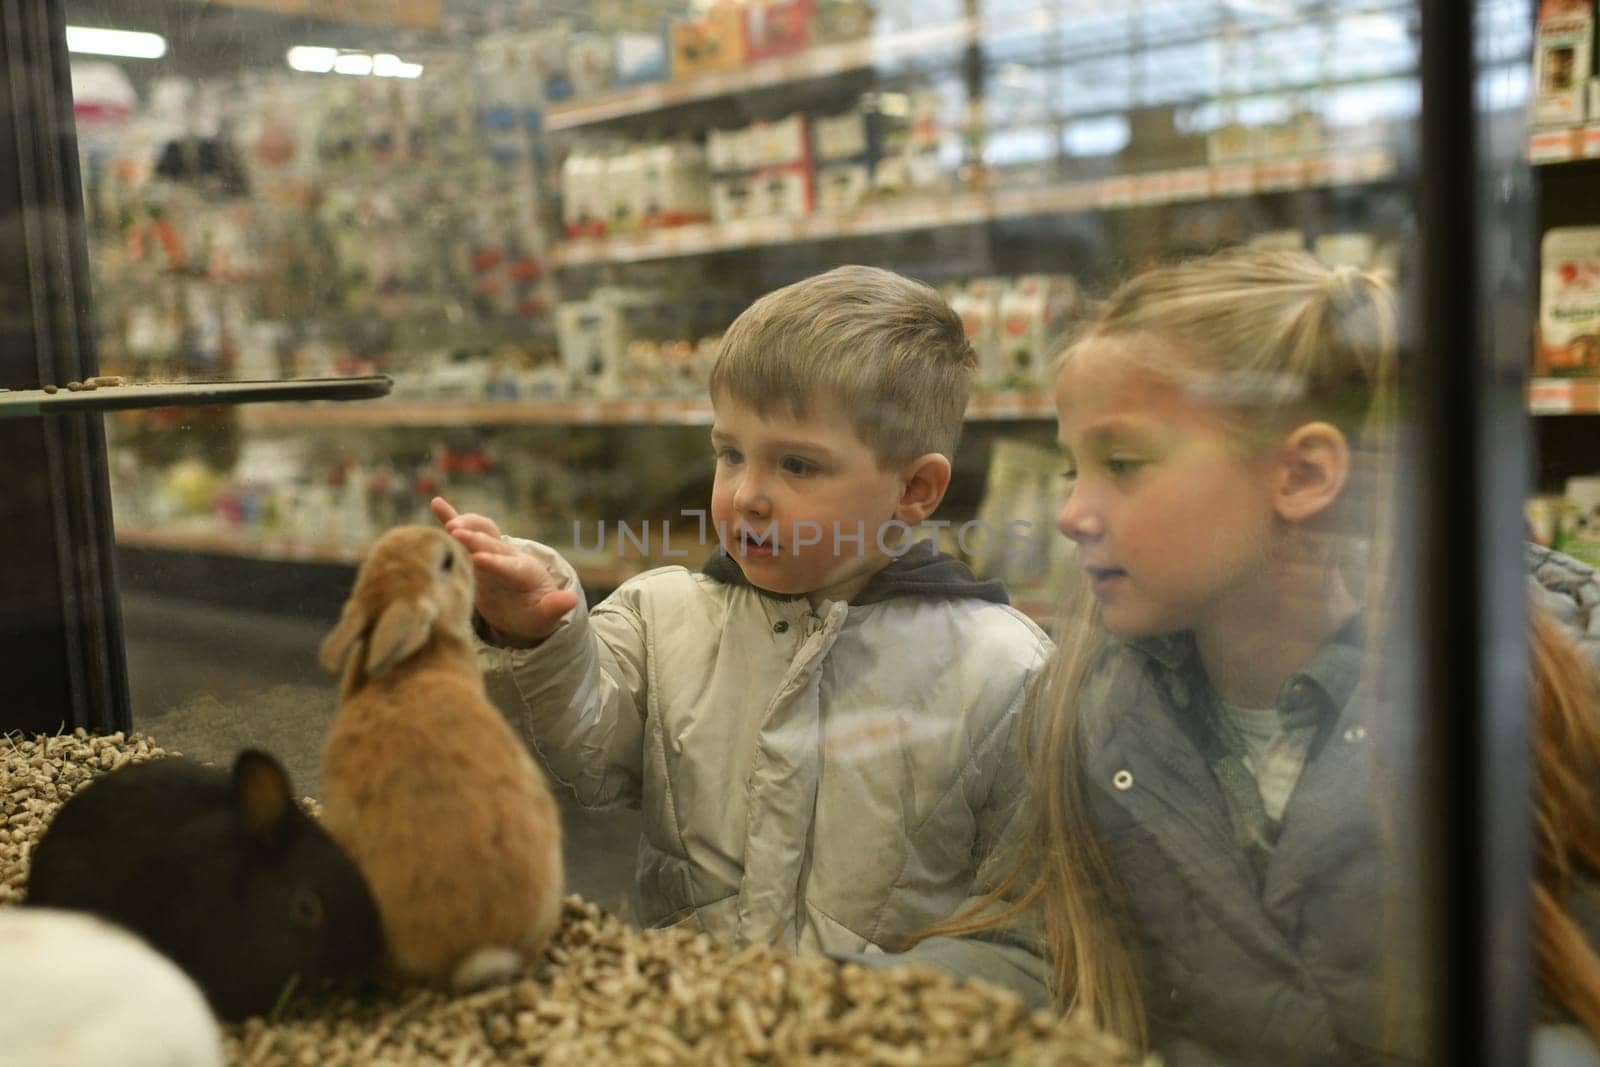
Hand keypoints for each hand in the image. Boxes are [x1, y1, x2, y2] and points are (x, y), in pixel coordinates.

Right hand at [431, 496, 578, 644]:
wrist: (528, 604)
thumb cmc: (535, 613)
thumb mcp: (546, 616)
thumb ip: (555, 608)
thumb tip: (570, 601)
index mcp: (525, 573)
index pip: (509, 566)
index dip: (495, 562)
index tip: (478, 559)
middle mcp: (509, 556)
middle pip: (491, 544)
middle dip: (474, 539)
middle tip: (455, 534)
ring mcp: (493, 550)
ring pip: (481, 530)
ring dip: (466, 524)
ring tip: (449, 524)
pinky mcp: (478, 550)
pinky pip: (467, 529)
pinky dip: (451, 516)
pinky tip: (436, 502)